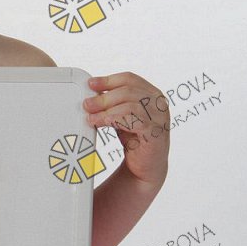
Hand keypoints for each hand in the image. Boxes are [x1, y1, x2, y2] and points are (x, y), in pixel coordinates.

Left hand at [83, 72, 169, 186]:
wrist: (145, 167)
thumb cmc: (135, 139)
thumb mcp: (121, 116)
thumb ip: (112, 104)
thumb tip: (91, 94)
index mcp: (151, 93)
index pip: (129, 79)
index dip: (108, 80)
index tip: (91, 84)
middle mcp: (158, 103)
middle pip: (128, 91)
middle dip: (103, 97)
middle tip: (87, 104)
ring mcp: (159, 118)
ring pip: (130, 105)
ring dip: (107, 110)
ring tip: (92, 117)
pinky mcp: (156, 133)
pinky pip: (135, 121)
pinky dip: (117, 120)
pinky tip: (104, 122)